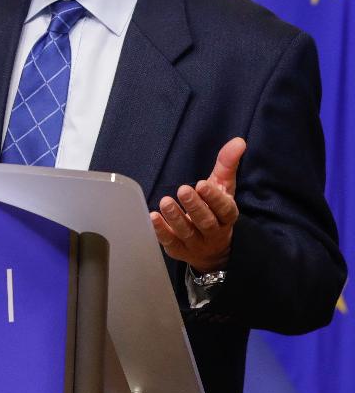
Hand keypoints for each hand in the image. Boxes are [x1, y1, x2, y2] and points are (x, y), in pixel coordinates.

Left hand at [150, 137, 243, 272]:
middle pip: (206, 222)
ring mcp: (196, 244)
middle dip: (195, 206)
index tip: (202, 184)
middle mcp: (214, 233)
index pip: (225, 209)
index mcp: (227, 217)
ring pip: (187, 232)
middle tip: (183, 189)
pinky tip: (153, 217)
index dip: (214, 198)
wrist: (211, 249)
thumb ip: (227, 164)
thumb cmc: (215, 209)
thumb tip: (239, 141)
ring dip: (176, 217)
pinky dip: (161, 231)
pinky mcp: (179, 251)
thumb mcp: (223, 187)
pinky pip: (170, 243)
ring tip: (166, 201)